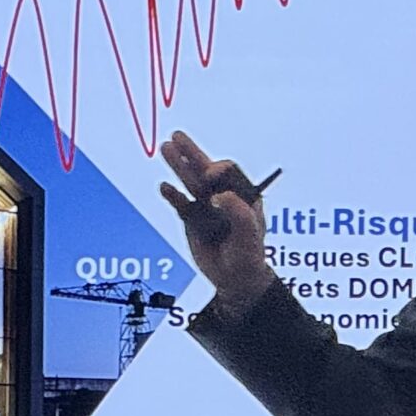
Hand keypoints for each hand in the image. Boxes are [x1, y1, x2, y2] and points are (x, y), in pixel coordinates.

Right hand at [157, 131, 275, 316]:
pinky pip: (179, 203)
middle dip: (191, 152)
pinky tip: (165, 186)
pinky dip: (172, 195)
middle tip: (177, 136)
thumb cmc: (248, 256)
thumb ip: (239, 214)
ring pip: (189, 181)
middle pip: (204, 169)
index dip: (218, 169)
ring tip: (166, 148)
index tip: (210, 173)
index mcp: (241, 195)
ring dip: (178, 165)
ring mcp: (205, 207)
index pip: (228, 173)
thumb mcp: (250, 236)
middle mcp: (222, 196)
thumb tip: (220, 196)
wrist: (235, 279)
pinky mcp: (191, 219)